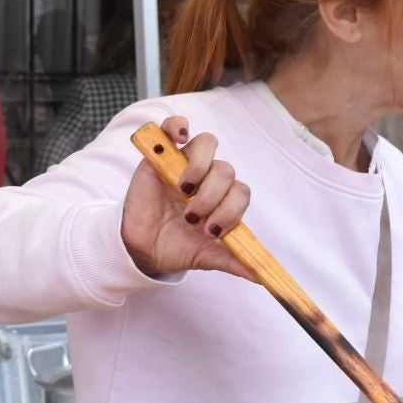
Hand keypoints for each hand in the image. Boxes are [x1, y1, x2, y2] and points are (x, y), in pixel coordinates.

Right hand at [120, 115, 255, 281]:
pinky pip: (174, 125)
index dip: (231, 209)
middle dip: (212, 196)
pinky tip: (179, 140)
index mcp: (223, 199)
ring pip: (207, 144)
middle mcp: (207, 179)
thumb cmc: (176, 248)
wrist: (141, 249)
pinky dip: (178, 125)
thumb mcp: (206, 257)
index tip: (212, 230)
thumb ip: (233, 261)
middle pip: (225, 170)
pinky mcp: (161, 155)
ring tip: (183, 190)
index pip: (241, 191)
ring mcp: (184, 164)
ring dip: (198, 169)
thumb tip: (261, 277)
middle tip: (192, 218)